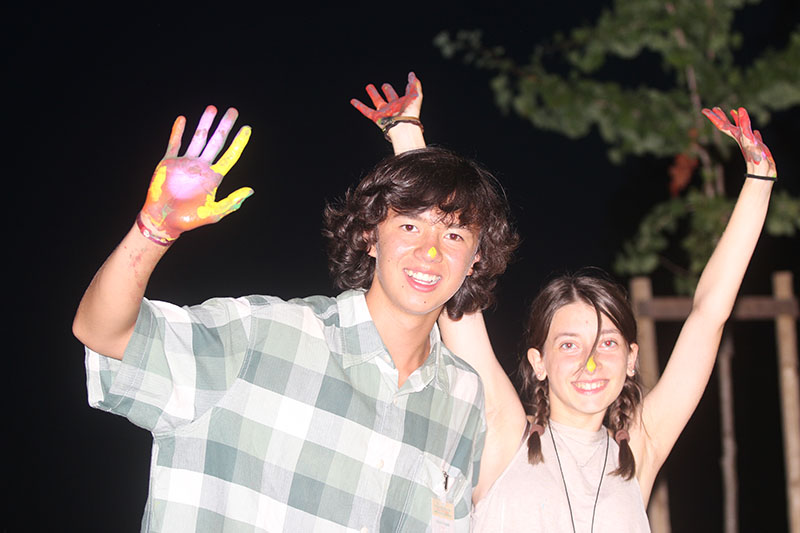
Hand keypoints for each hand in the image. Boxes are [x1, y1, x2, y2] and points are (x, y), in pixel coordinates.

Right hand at [139, 105, 253, 241]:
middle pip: (216, 142)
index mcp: (214, 178)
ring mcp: (185, 163)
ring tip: (212, 108)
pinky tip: (183, 119)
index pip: (230, 155)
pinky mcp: (169, 162)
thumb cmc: (189, 220)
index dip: (239, 142)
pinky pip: (174, 143)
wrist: (164, 220)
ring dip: (204, 123)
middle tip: (232, 111)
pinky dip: (177, 131)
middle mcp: (202, 167)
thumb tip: (251, 190)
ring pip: (197, 138)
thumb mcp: (214, 213)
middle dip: (224, 126)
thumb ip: (232, 202)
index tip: (247, 128)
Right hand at [350, 71, 421, 126]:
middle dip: (387, 90)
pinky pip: (366, 111)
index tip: (408, 81)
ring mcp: (385, 112)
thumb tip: (412, 74)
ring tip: (369, 86)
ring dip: (373, 94)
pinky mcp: (376, 117)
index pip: (405, 94)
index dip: (407, 87)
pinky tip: (353, 101)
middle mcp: (394, 108)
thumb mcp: (415, 95)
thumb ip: (414, 84)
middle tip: (385, 85)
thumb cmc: (411, 111)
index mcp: (404, 103)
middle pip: (390, 97)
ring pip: (377, 101)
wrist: (403, 124)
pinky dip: (359, 106)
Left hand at [702, 106, 776, 177]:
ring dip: (736, 121)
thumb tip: (740, 109)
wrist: (762, 175)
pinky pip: (754, 137)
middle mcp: (741, 139)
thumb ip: (744, 125)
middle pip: (728, 126)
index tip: (704, 110)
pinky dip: (754, 132)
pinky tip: (756, 131)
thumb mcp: (749, 140)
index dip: (714, 117)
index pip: (722, 125)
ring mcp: (749, 143)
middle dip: (721, 117)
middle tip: (715, 108)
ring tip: (733, 112)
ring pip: (741, 129)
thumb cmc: (755, 159)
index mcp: (737, 137)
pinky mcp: (758, 148)